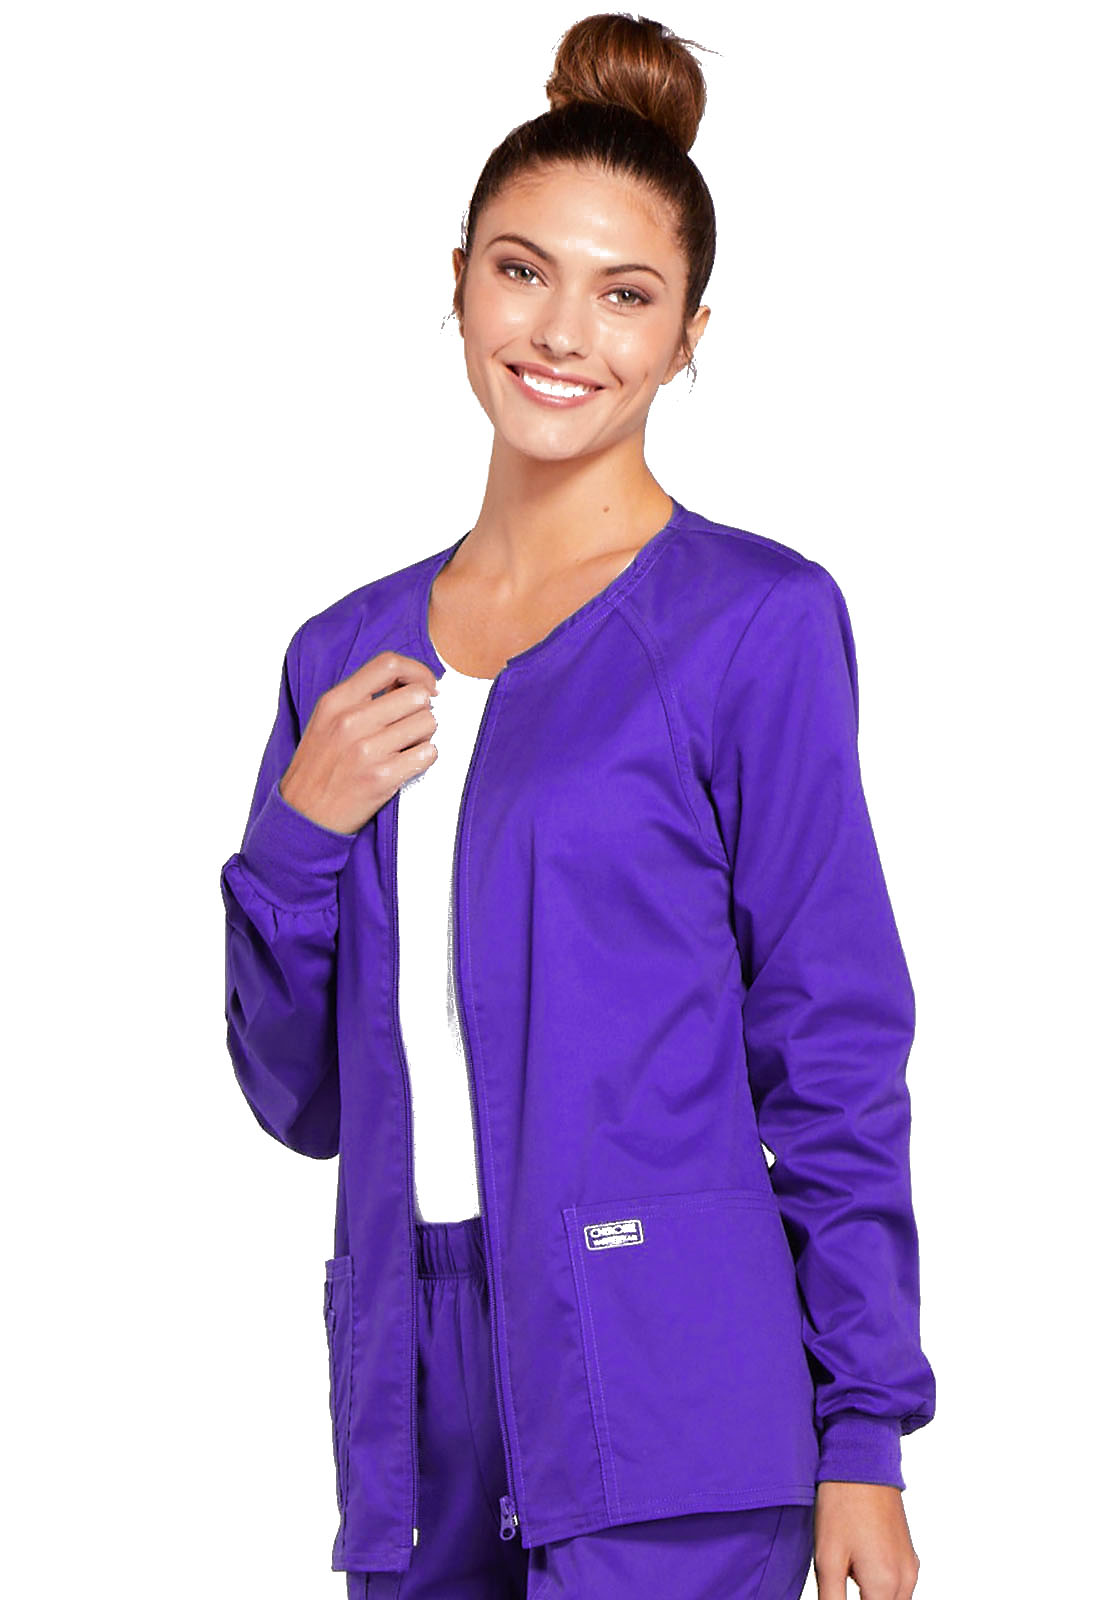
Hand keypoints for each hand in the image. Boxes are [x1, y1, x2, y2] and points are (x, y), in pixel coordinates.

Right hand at [279, 651, 438, 834]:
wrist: (303, 815)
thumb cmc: (319, 766)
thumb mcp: (327, 720)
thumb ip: (361, 698)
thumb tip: (408, 683)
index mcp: (336, 701)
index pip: (388, 663)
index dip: (417, 672)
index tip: (426, 687)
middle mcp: (350, 721)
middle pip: (417, 695)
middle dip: (423, 709)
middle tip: (412, 725)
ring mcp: (366, 750)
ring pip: (428, 723)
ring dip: (425, 735)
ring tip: (407, 746)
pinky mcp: (381, 778)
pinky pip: (428, 754)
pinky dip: (424, 758)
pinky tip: (407, 764)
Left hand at [813, 1482, 919, 1597]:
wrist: (861, 1459)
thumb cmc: (842, 1504)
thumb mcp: (826, 1558)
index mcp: (886, 1584)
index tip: (837, 1592)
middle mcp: (906, 1579)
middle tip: (841, 1577)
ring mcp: (910, 1565)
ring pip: (894, 1599)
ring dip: (873, 1596)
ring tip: (848, 1567)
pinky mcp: (908, 1553)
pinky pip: (898, 1584)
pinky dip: (879, 1584)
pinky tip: (858, 1560)